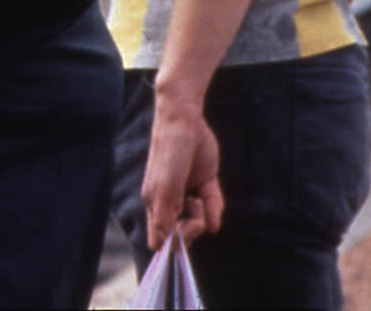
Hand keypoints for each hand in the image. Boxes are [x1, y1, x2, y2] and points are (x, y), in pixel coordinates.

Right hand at [141, 94, 223, 247]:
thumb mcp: (165, 188)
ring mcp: (188, 192)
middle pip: (182, 233)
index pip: (160, 238)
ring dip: (203, 214)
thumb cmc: (169, 153)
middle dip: (191, 230)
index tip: (180, 233)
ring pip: (200, 221)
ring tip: (197, 197)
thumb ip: (164, 217)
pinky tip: (209, 206)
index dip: (172, 242)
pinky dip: (215, 210)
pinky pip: (214, 206)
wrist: (184, 122)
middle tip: (194, 215)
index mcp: (155, 203)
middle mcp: (171, 201)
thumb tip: (161, 247)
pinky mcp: (205, 183)